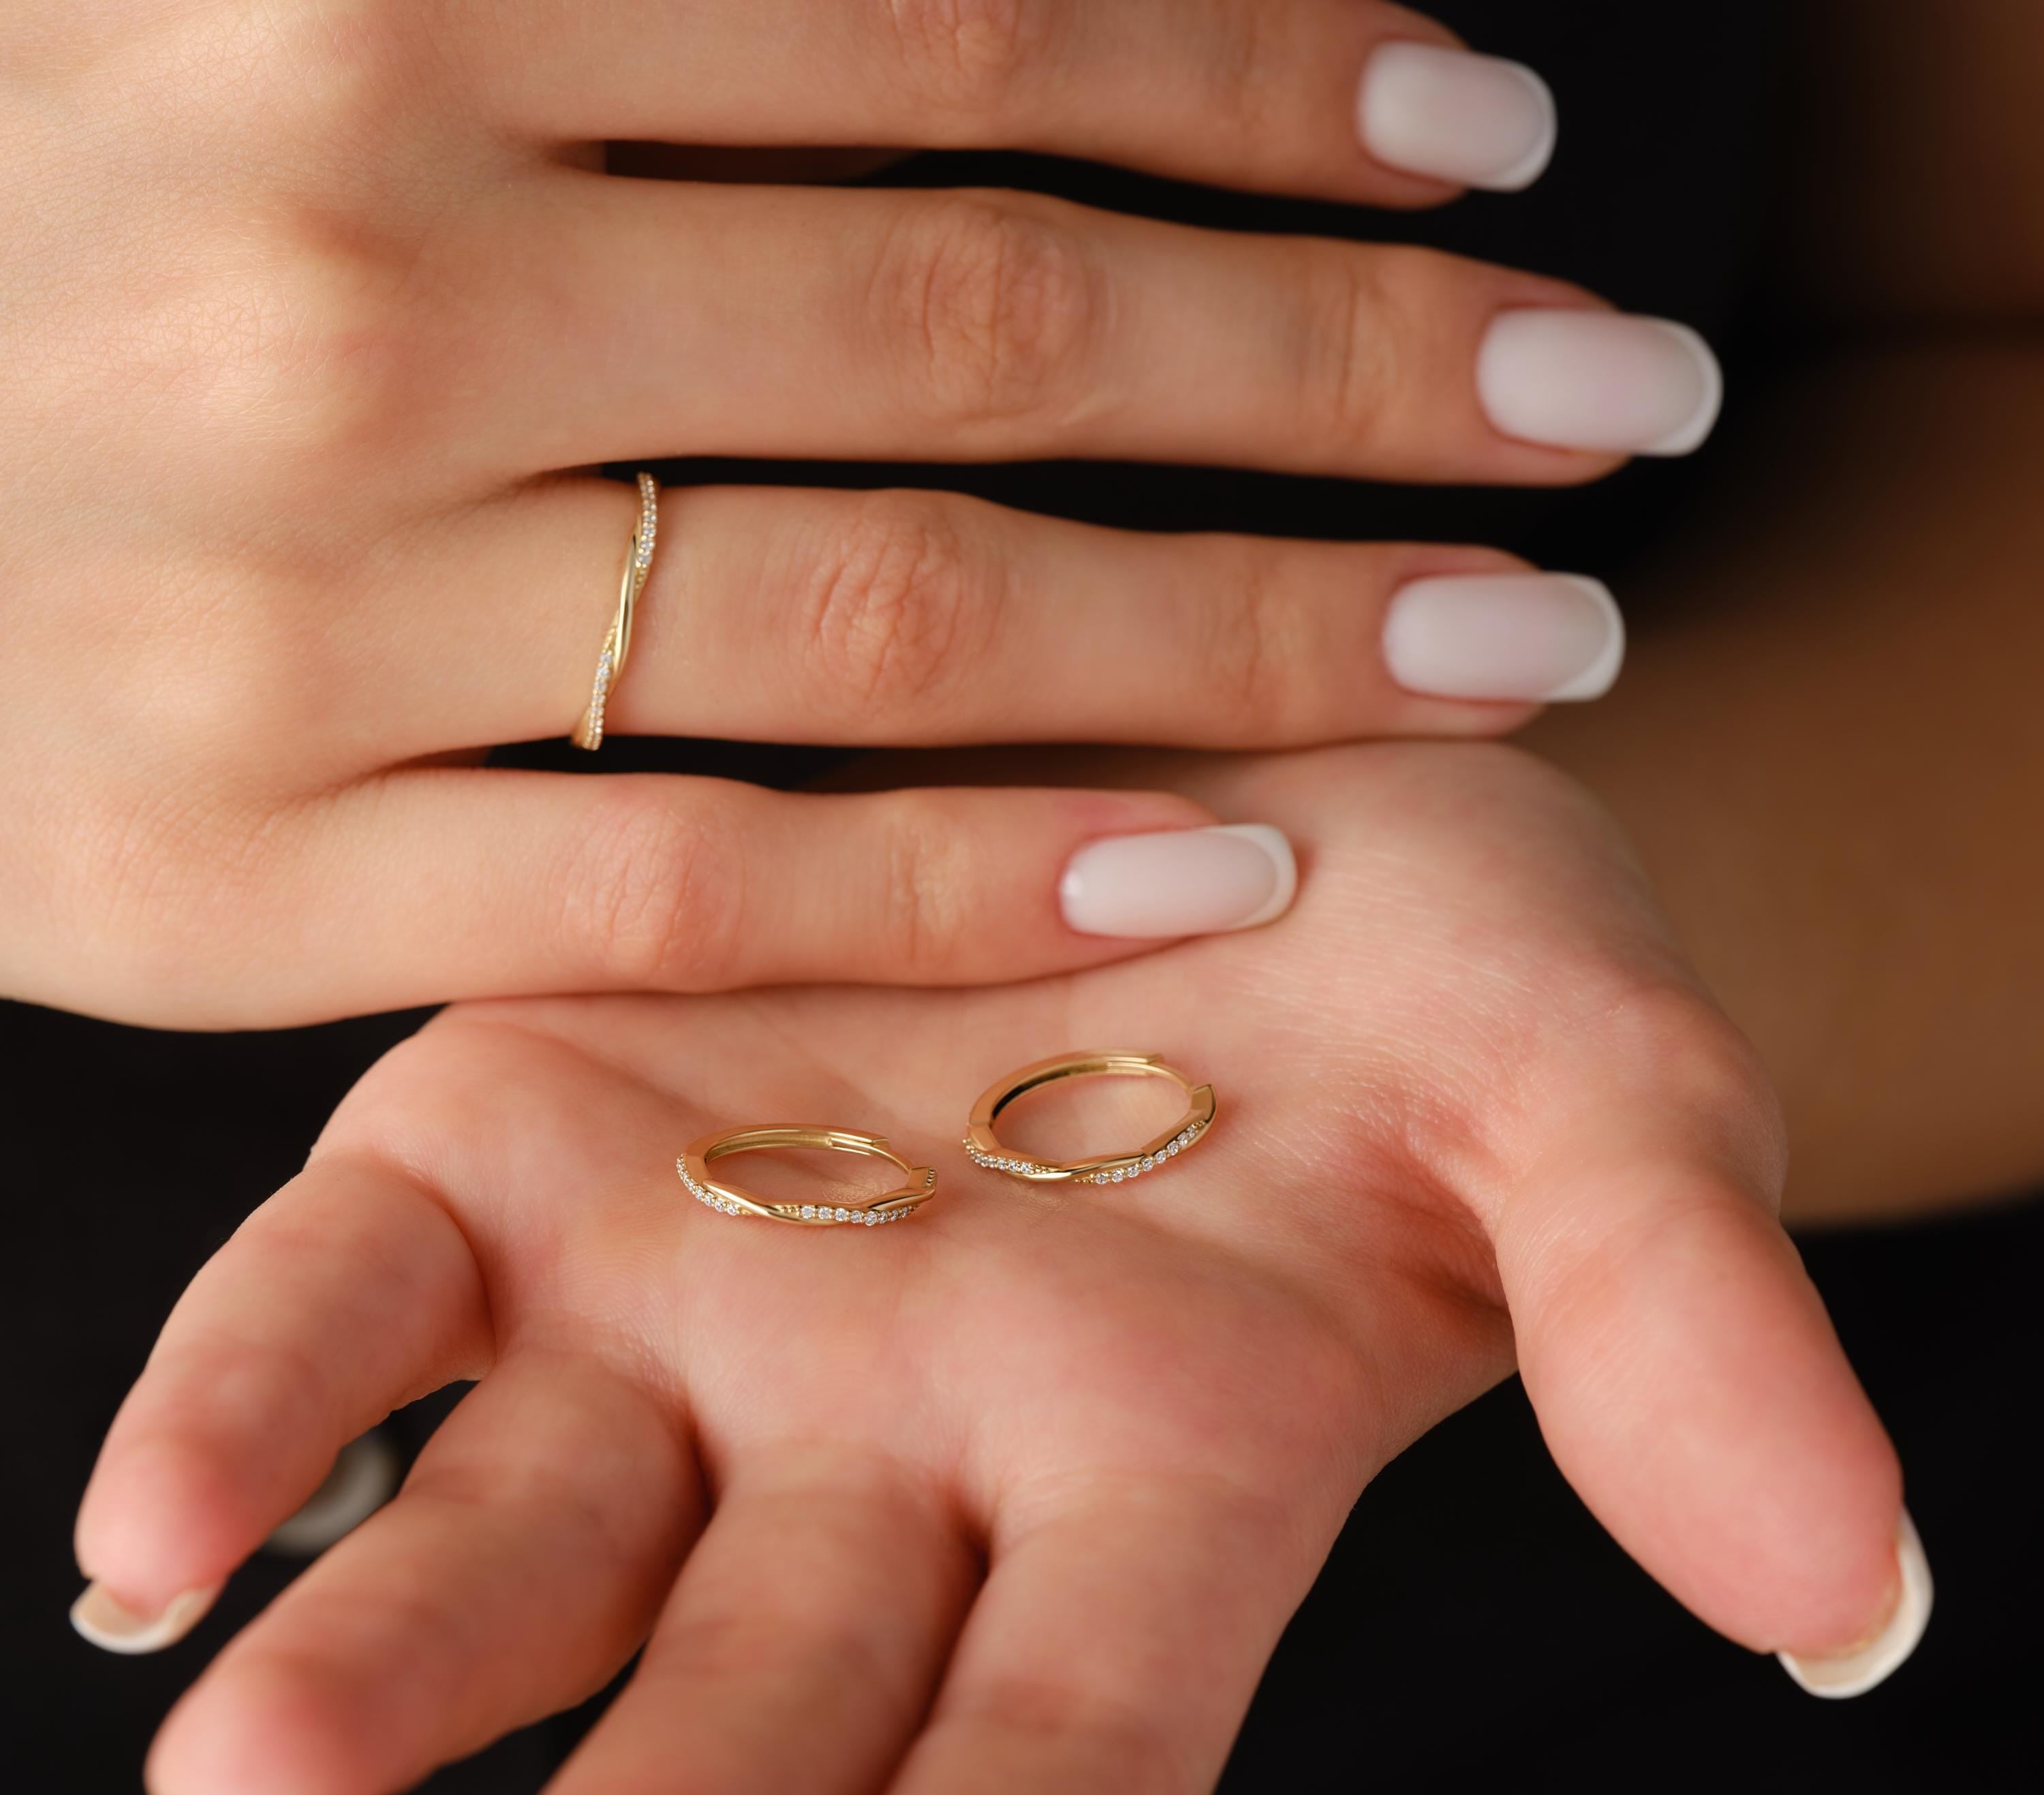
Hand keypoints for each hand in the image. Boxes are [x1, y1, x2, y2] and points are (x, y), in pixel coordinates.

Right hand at [3, 0, 1715, 1025]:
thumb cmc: (75, 250)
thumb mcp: (300, 36)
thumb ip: (639, 36)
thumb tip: (1011, 27)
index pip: (939, 22)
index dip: (1259, 69)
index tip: (1483, 128)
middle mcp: (342, 269)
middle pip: (986, 318)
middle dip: (1355, 358)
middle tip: (1605, 393)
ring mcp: (287, 594)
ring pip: (894, 606)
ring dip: (1257, 620)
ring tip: (1506, 632)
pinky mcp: (236, 867)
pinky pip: (699, 874)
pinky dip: (977, 873)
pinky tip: (1219, 861)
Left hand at [74, 743, 1914, 1794]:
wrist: (1238, 751)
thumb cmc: (1448, 946)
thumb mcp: (1593, 1087)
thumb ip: (1677, 1317)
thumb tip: (1844, 1585)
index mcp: (1156, 1473)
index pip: (1064, 1753)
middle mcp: (893, 1445)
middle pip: (759, 1709)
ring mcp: (690, 1304)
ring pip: (523, 1542)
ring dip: (390, 1664)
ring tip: (245, 1783)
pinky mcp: (530, 1135)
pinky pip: (364, 1298)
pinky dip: (262, 1395)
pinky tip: (145, 1526)